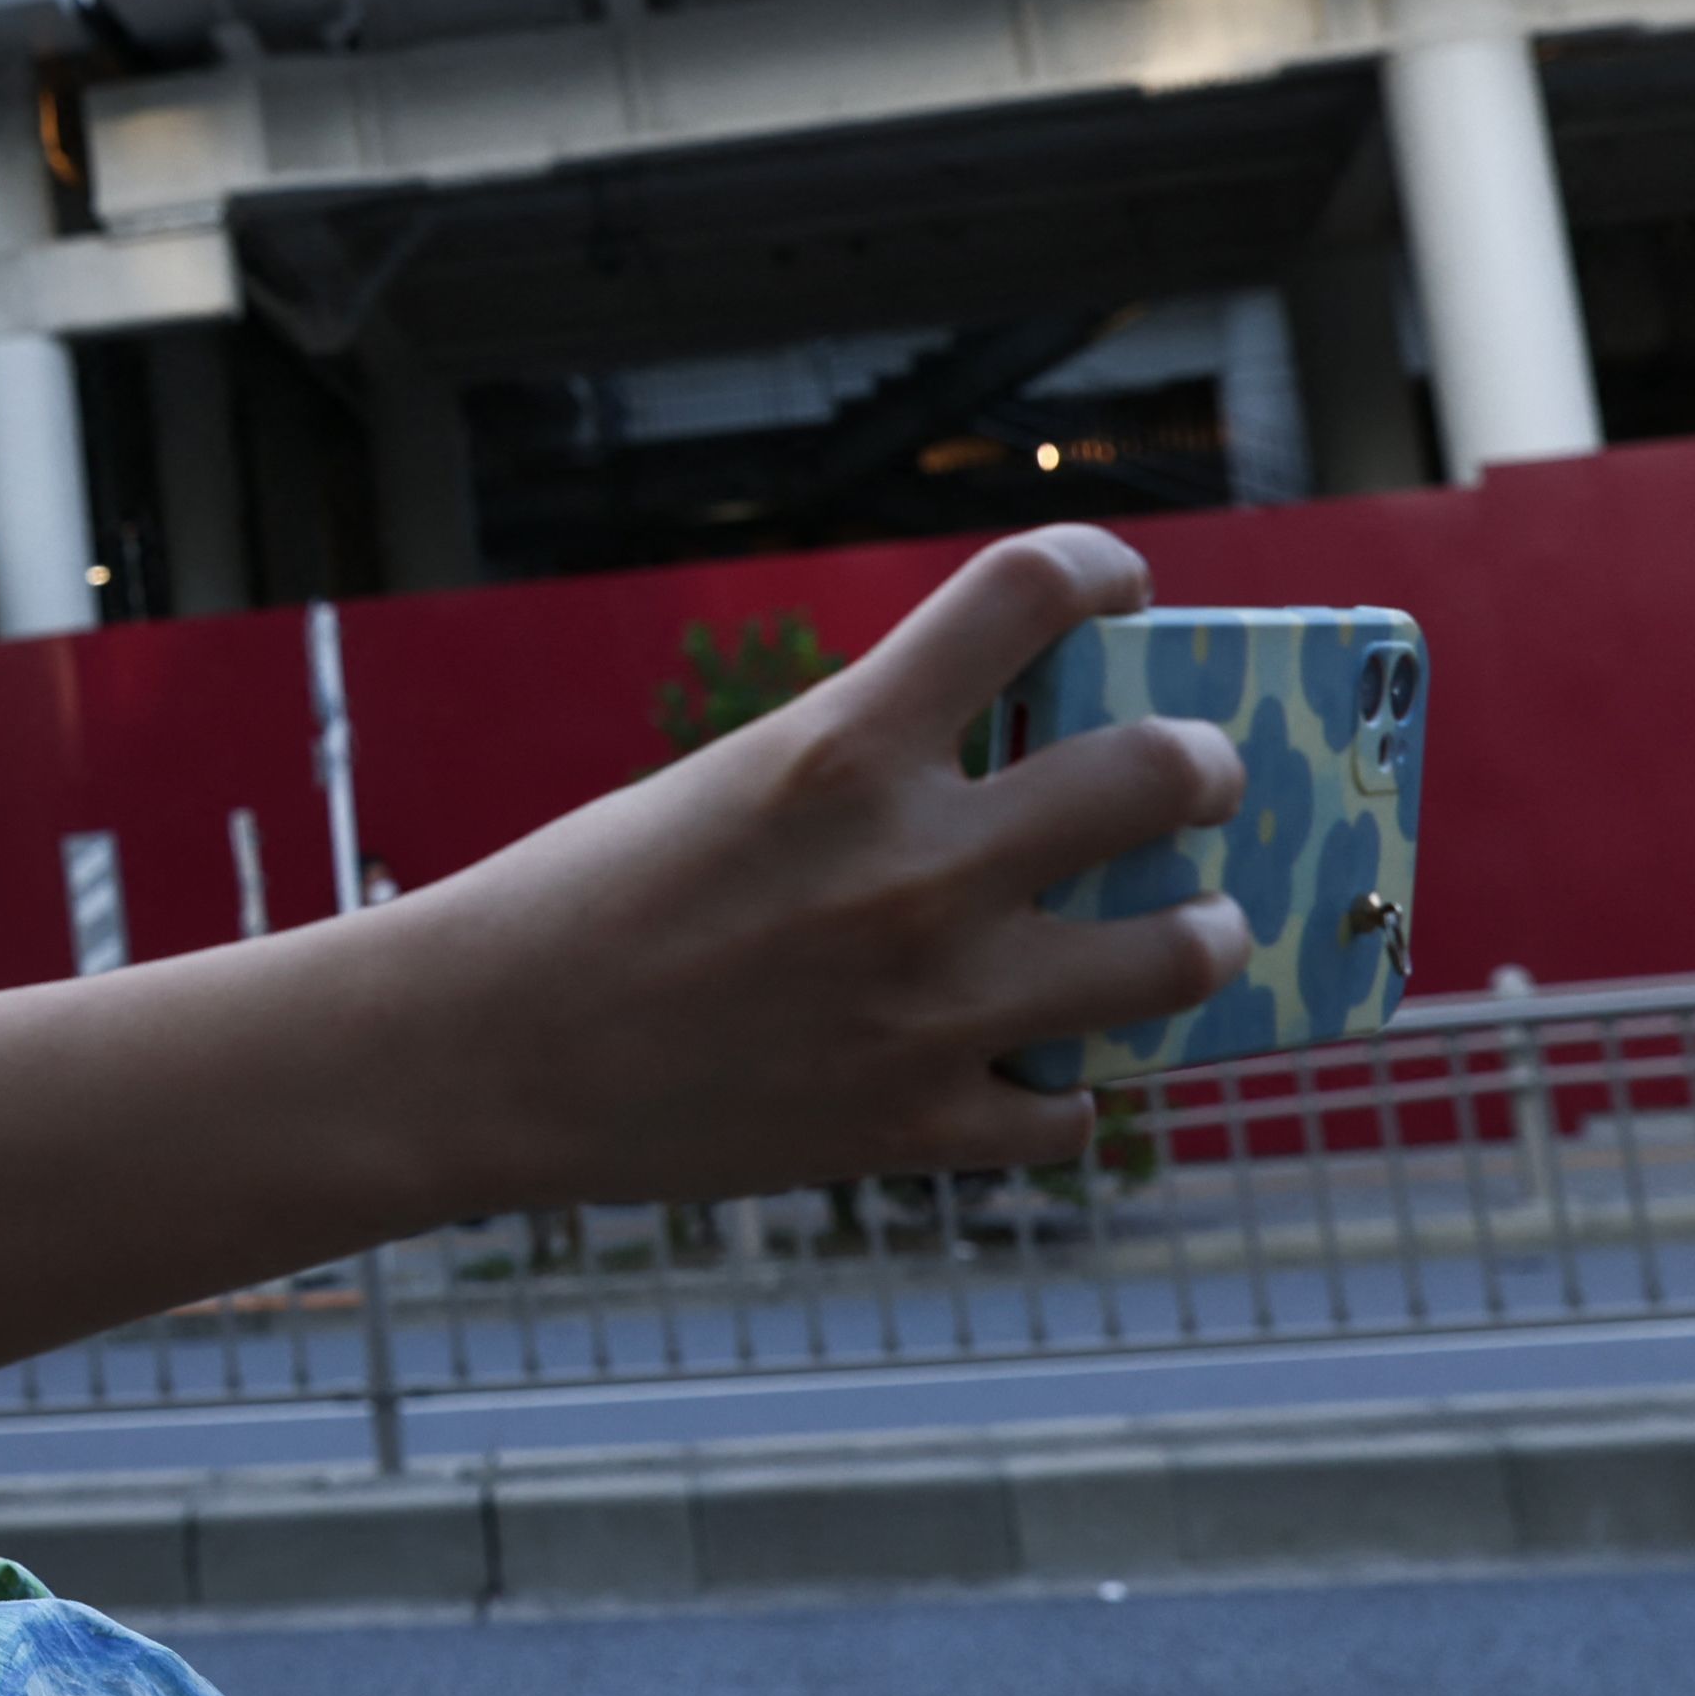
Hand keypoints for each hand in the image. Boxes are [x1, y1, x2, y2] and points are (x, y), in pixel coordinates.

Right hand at [400, 527, 1244, 1205]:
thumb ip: (876, 770)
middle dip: (1207, 766)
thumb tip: (1030, 767)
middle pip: (1164, 773)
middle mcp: (914, 865)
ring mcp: (935, 1005)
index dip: (1101, 569)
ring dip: (1201, 935)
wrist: (488, 1052)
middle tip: (1196, 779)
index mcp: (844, 747)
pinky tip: (1035, 1067)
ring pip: (1182, 955)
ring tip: (1191, 931)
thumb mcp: (738, 784)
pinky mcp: (925, 1126)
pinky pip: (1078, 1108)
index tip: (1117, 591)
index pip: (1032, 591)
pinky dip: (1064, 1086)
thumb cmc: (591, 899)